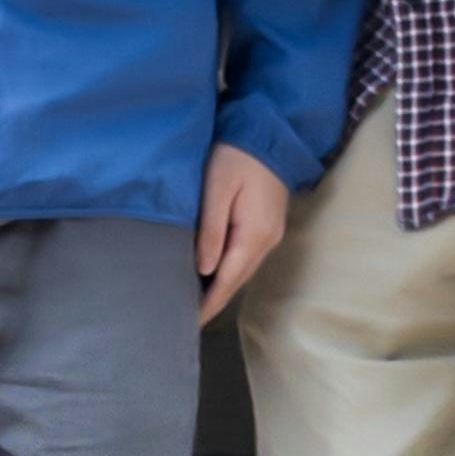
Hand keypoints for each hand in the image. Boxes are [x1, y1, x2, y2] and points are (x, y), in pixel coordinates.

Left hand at [195, 142, 289, 322]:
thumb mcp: (217, 188)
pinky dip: (227, 270)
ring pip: (241, 270)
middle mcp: (266, 241)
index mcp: (254, 235)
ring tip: (194, 300)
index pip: (227, 280)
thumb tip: (203, 270)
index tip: (187, 323)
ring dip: (220, 287)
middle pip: (236, 280)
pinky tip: (212, 273)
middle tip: (184, 318)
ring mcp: (270, 233)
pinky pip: (244, 256)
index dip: (208, 303)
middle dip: (213, 301)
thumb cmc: (237, 156)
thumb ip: (211, 229)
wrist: (269, 132)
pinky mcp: (267, 224)